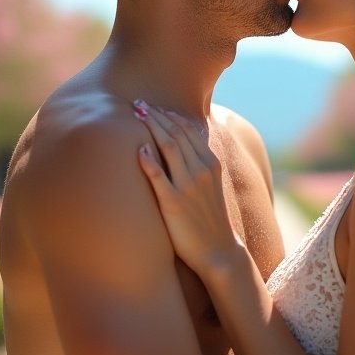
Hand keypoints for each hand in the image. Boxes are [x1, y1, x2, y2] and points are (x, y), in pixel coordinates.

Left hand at [134, 101, 242, 276]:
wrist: (218, 250)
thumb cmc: (210, 218)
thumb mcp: (211, 185)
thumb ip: (199, 164)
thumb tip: (182, 145)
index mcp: (211, 163)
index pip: (188, 129)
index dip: (169, 115)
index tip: (153, 106)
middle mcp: (201, 170)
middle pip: (176, 133)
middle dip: (156, 115)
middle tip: (138, 103)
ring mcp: (187, 186)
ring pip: (168, 147)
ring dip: (151, 127)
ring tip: (136, 115)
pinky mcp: (173, 203)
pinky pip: (158, 176)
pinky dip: (148, 160)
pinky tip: (138, 149)